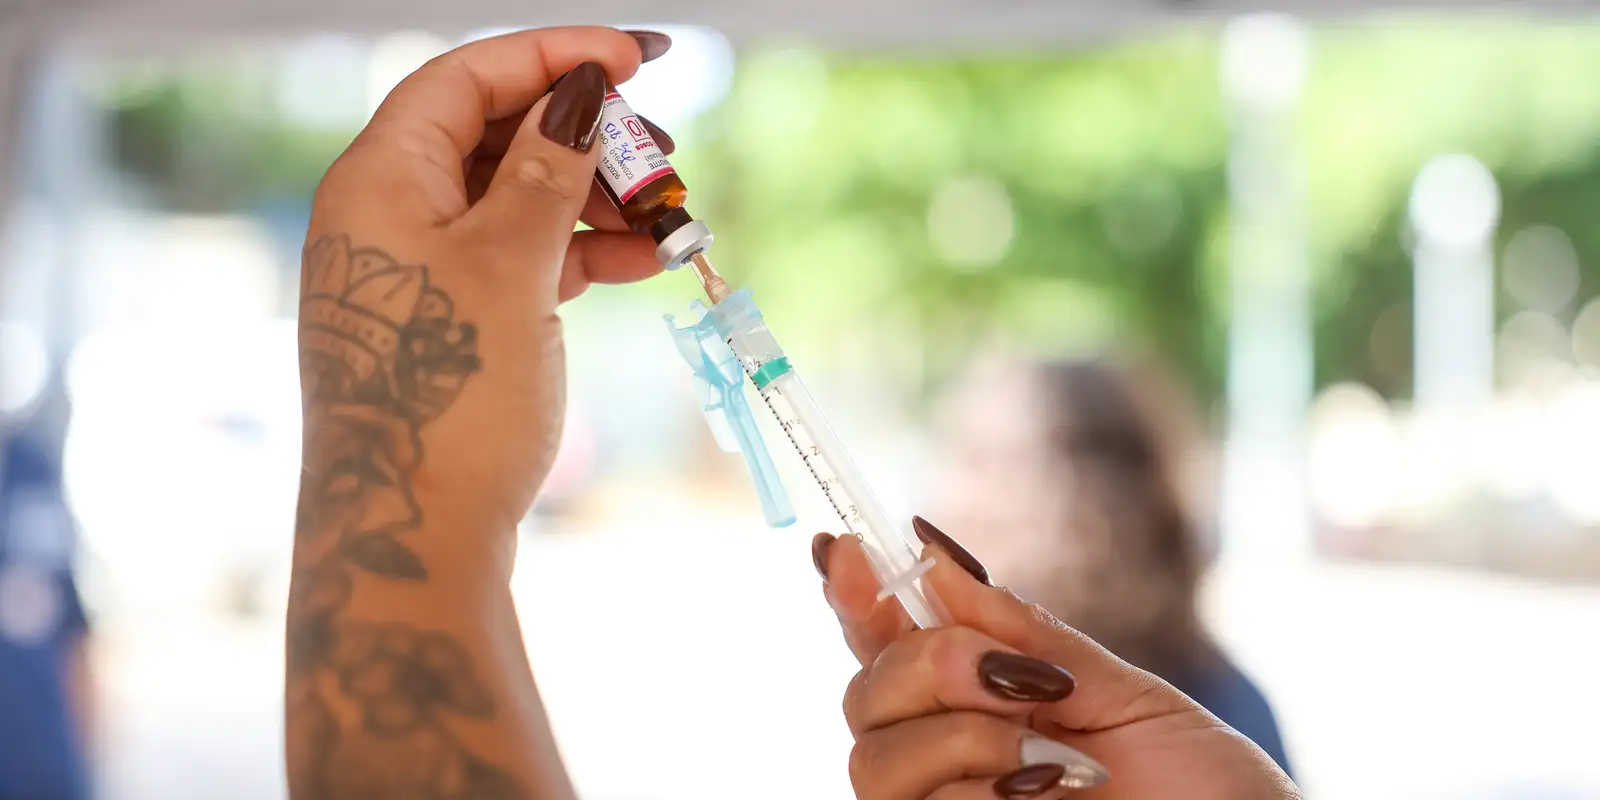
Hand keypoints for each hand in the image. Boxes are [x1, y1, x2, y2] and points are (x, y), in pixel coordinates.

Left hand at [299, 27, 673, 573]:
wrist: (418, 531)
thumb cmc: (446, 397)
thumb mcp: (510, 264)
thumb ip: (548, 170)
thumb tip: (578, 91)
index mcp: (379, 180)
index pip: (468, 79)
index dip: (553, 56)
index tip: (635, 58)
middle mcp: (391, 213)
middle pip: (499, 135)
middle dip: (588, 136)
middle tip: (662, 151)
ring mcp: (423, 268)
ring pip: (520, 198)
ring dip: (596, 199)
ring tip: (668, 216)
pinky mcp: (456, 317)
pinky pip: (525, 256)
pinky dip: (583, 252)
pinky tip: (643, 260)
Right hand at [814, 518, 1300, 799]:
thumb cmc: (1207, 788)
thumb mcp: (1119, 691)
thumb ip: (1025, 634)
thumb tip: (936, 558)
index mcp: (983, 704)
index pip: (885, 646)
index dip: (853, 595)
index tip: (847, 546)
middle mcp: (950, 760)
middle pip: (862, 697)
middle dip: (931, 666)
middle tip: (1024, 680)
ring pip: (873, 760)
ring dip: (962, 738)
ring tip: (1053, 761)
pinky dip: (976, 792)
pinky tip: (1048, 795)